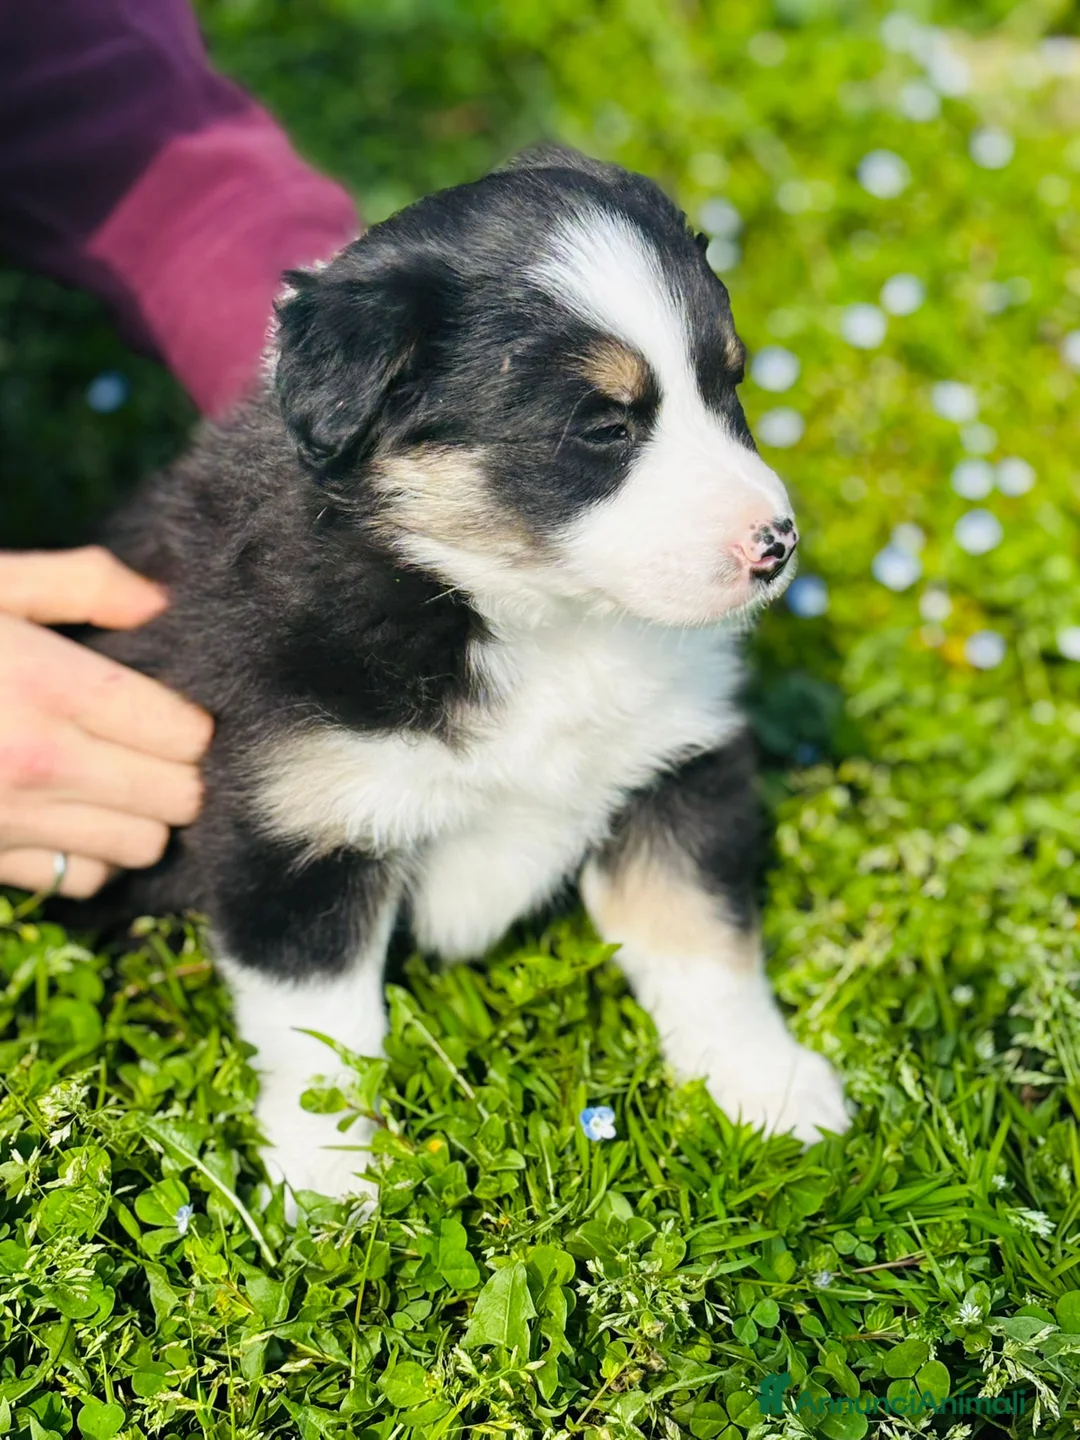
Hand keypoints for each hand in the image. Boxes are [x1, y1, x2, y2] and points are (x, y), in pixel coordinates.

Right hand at [0, 547, 212, 897]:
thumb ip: (82, 584)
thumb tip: (162, 601)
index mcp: (51, 687)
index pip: (186, 734)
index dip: (190, 721)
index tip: (170, 705)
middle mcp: (41, 763)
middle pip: (180, 797)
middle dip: (179, 771)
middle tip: (151, 743)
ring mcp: (14, 822)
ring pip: (145, 847)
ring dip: (145, 816)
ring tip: (118, 779)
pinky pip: (85, 879)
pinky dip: (94, 855)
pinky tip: (71, 814)